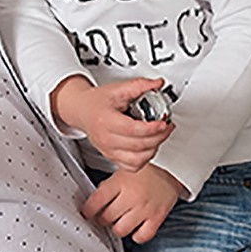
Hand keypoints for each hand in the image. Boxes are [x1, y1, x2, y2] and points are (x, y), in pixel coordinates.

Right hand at [50, 74, 171, 170]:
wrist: (83, 111)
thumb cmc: (98, 102)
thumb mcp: (118, 88)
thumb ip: (139, 85)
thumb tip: (157, 84)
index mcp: (106, 120)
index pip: (132, 129)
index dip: (152, 128)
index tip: (164, 122)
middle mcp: (106, 139)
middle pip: (138, 145)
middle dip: (158, 137)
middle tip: (167, 126)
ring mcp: (108, 151)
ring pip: (137, 160)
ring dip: (153, 149)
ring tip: (159, 136)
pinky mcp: (112, 158)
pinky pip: (132, 167)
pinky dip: (144, 160)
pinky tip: (148, 148)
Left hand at [83, 162, 183, 242]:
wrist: (174, 165)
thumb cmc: (148, 168)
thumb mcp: (123, 170)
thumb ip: (109, 186)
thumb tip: (94, 203)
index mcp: (120, 182)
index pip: (96, 201)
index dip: (88, 210)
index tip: (86, 213)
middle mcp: (131, 196)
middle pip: (106, 217)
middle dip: (102, 218)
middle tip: (104, 216)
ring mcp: (144, 208)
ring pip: (121, 230)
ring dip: (117, 227)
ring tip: (119, 221)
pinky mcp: (157, 217)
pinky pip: (142, 236)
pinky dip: (137, 235)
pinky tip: (136, 228)